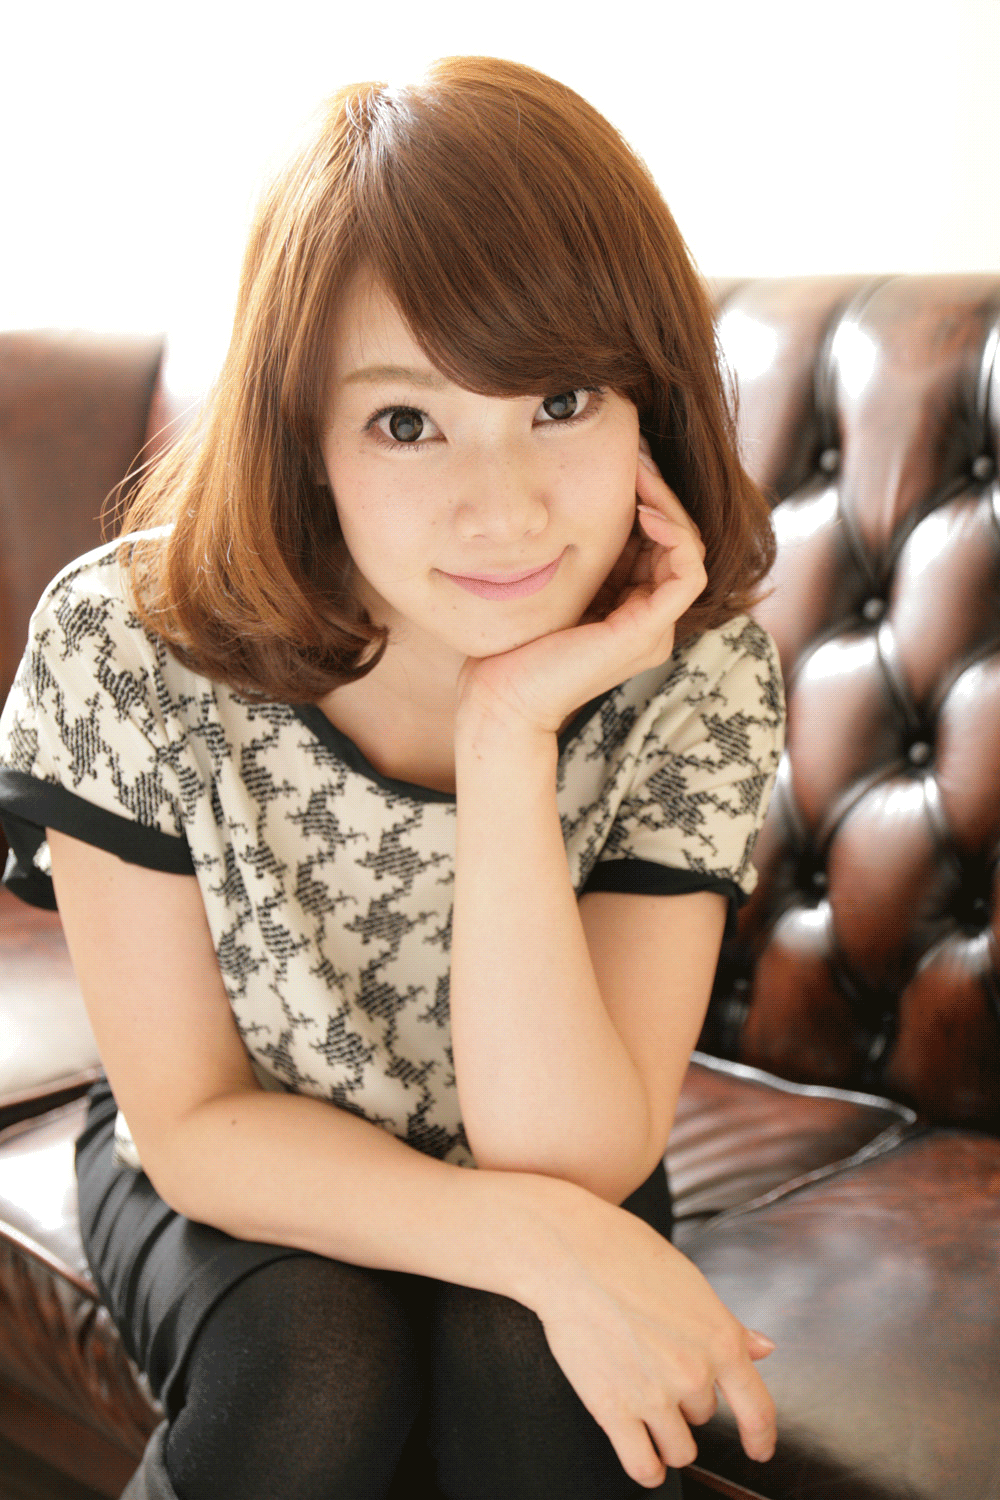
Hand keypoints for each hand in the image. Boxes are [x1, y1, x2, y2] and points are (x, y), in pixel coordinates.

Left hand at [457, 447, 706, 736]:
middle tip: (638, 454)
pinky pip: (688, 575)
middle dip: (661, 493)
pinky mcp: (647, 633)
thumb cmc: (515, 642)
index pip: (661, 543)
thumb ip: (579, 553)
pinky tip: (644, 510)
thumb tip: (582, 496)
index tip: (627, 460)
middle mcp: (651, 621)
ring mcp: (654, 630)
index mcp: (632, 609)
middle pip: (679, 542)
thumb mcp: (557, 582)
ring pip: (689, 552)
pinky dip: (675, 536)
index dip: (651, 498)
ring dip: (669, 507)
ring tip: (641, 474)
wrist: (499, 695)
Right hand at [532, 1192, 776, 1487]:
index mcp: (720, 1340)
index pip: (758, 1409)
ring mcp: (654, 1396)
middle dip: (687, 1400)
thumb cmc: (627, 1256)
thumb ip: (729, 1326)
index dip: (762, 1437)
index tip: (759, 1448)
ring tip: (649, 1410)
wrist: (572, 1255)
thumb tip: (763, 1348)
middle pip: (705, 1416)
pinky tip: (644, 1455)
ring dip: (669, 1436)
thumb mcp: (691, 1284)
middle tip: (658, 1367)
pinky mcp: (614, 1410)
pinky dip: (648, 1468)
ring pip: (679, 1449)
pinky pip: (643, 1465)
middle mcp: (694, 1374)